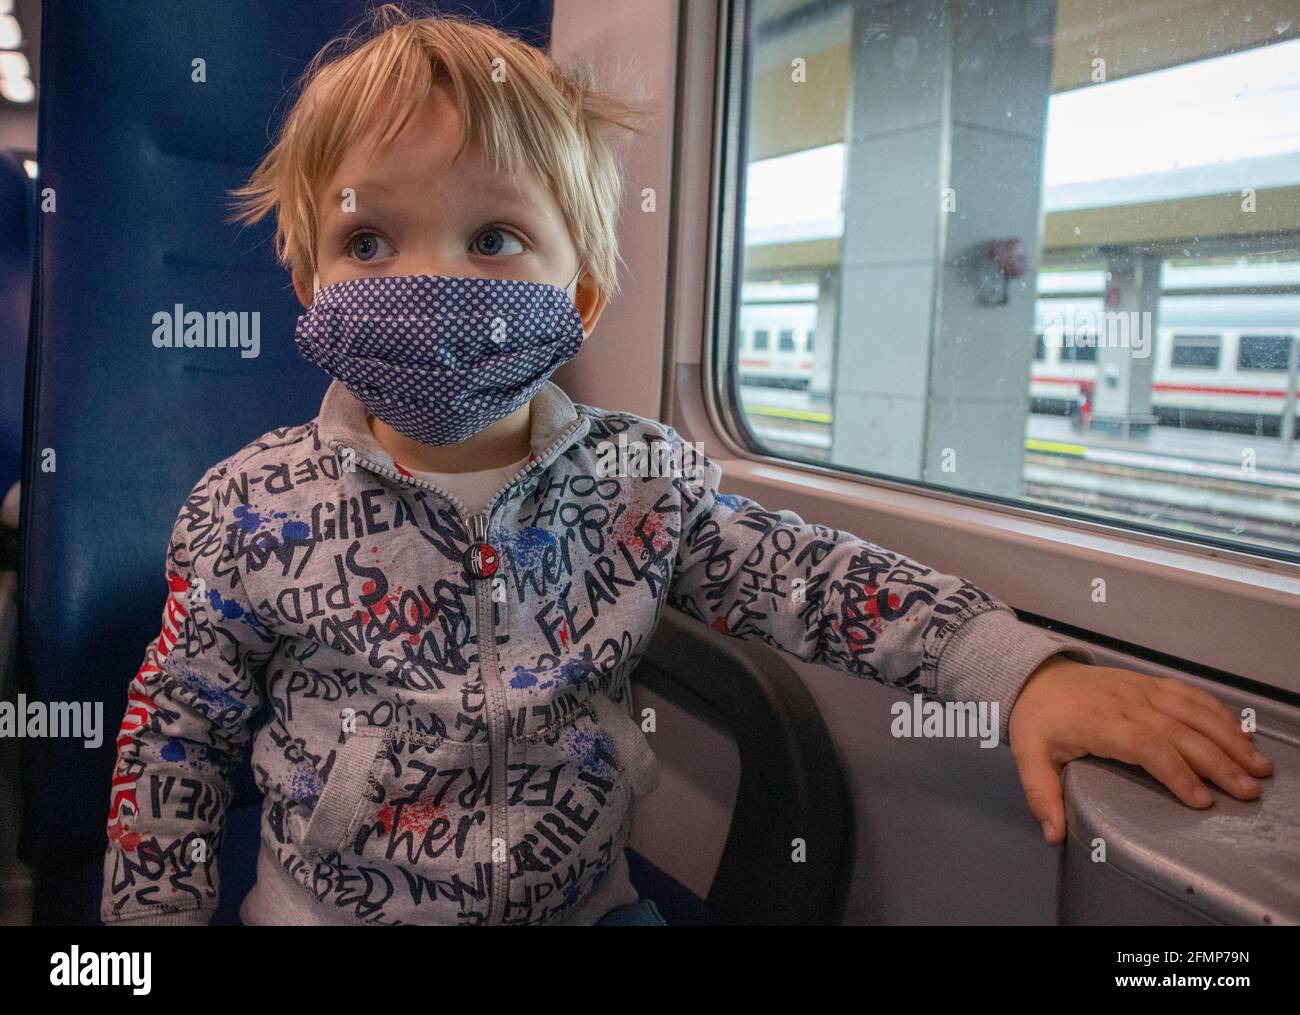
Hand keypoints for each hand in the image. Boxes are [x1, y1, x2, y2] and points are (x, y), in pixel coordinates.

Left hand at [1007, 655, 1272, 845]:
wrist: (1035, 676)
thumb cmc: (1037, 719)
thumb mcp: (1029, 757)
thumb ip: (1042, 796)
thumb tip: (1053, 835)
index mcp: (1099, 722)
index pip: (1146, 745)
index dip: (1176, 772)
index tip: (1201, 800)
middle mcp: (1127, 703)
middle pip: (1180, 731)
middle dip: (1218, 762)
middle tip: (1247, 791)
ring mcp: (1142, 690)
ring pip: (1193, 711)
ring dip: (1229, 737)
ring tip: (1257, 766)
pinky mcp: (1150, 683)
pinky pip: (1190, 694)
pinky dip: (1218, 712)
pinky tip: (1240, 732)